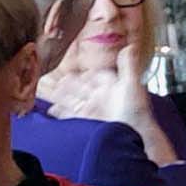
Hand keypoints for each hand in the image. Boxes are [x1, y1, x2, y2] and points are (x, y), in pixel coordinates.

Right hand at [44, 45, 178, 163]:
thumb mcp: (132, 84)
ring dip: (60, 96)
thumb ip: (129, 65)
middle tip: (57, 79)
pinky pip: (68, 115)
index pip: (98, 77)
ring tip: (49, 91)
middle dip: (69, 84)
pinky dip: (59, 112)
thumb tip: (130, 47)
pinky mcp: (85, 123)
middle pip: (81, 88)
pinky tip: (51, 110)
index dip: (88, 73)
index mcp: (112, 88)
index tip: (78, 69)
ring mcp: (92, 111)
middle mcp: (101, 99)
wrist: (132, 138)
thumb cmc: (136, 114)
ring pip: (72, 100)